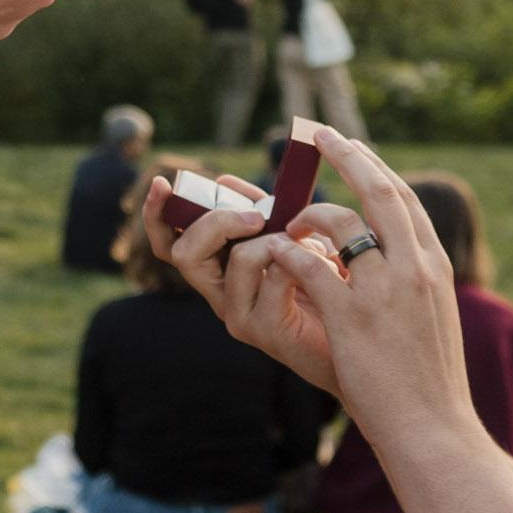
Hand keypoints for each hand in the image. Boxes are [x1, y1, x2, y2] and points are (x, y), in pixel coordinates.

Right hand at [140, 173, 341, 394]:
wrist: (357, 329)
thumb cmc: (322, 279)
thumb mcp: (284, 234)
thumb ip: (254, 209)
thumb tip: (222, 182)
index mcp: (217, 270)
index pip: (167, 245)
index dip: (156, 214)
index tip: (160, 183)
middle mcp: (220, 295)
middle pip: (185, 253)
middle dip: (218, 221)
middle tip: (256, 216)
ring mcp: (240, 316)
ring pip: (238, 259)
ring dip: (278, 239)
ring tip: (310, 244)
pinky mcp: (268, 330)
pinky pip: (275, 277)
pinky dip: (303, 258)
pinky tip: (326, 264)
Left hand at [257, 130, 472, 442]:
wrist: (434, 429)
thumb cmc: (429, 381)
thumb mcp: (434, 315)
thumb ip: (415, 277)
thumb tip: (388, 249)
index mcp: (434, 265)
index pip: (403, 198)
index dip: (373, 165)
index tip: (351, 144)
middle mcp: (414, 267)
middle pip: (378, 191)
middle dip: (346, 155)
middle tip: (318, 133)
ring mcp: (384, 290)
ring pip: (339, 221)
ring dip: (307, 212)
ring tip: (287, 218)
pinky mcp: (352, 317)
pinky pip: (308, 264)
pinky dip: (288, 252)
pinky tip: (274, 251)